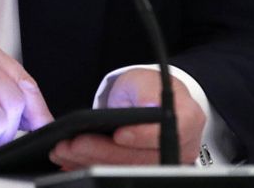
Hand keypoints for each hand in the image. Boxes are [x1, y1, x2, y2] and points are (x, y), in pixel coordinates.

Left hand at [49, 68, 205, 168]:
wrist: (148, 101)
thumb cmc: (147, 90)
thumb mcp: (145, 80)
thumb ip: (147, 92)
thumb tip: (148, 106)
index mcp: (187, 119)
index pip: (166, 133)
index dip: (142, 137)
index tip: (118, 134)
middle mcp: (180, 146)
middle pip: (141, 158)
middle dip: (104, 152)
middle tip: (75, 143)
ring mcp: (163, 162)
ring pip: (126, 169)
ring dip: (92, 162)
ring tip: (66, 150)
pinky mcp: (143, 171)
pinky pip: (116, 173)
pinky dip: (92, 166)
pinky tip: (72, 160)